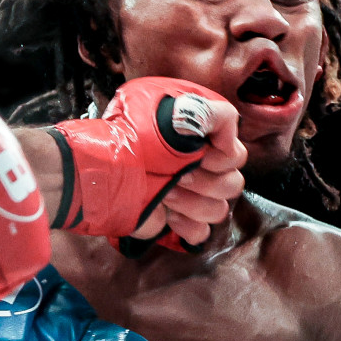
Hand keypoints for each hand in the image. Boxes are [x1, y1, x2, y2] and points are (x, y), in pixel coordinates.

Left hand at [47, 77, 244, 251]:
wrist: (104, 171)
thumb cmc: (134, 137)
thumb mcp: (172, 107)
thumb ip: (213, 113)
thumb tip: (230, 139)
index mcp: (200, 143)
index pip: (236, 156)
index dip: (222, 158)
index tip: (198, 153)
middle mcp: (197, 169)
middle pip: (232, 185)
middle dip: (203, 181)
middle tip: (176, 174)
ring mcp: (187, 196)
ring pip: (218, 209)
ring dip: (192, 202)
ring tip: (166, 194)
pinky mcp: (173, 221)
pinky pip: (201, 233)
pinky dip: (189, 227)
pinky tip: (169, 216)